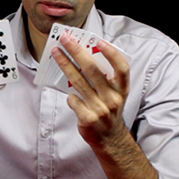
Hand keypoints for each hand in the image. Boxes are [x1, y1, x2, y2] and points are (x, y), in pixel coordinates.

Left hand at [52, 34, 130, 149]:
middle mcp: (113, 98)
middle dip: (77, 52)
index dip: (112, 54)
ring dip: (65, 65)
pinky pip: (73, 100)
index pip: (121, 68)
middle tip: (66, 39)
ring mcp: (100, 109)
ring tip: (56, 53)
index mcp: (122, 90)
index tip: (99, 41)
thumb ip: (105, 80)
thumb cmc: (109, 111)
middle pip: (93, 70)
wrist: (109, 139)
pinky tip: (71, 97)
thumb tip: (83, 57)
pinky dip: (70, 97)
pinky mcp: (88, 119)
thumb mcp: (114, 95)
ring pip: (78, 82)